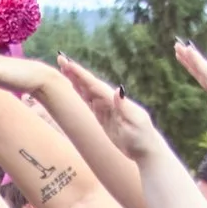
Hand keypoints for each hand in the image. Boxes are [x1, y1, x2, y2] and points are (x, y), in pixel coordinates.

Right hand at [57, 57, 172, 163]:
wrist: (145, 149)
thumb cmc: (141, 137)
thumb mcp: (135, 122)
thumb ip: (125, 106)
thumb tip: (118, 89)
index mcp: (114, 101)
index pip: (95, 85)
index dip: (81, 75)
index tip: (69, 64)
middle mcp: (109, 101)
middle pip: (89, 84)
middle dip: (75, 72)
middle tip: (61, 58)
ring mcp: (105, 108)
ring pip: (87, 90)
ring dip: (75, 79)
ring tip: (63, 67)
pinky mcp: (103, 117)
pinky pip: (88, 102)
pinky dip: (80, 92)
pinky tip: (74, 86)